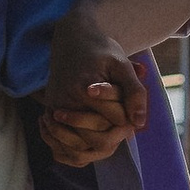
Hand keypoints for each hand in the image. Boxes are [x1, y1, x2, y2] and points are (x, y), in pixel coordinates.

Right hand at [39, 15, 148, 169]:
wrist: (71, 39)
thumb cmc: (100, 51)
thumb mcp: (121, 64)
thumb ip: (134, 92)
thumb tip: (140, 123)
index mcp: (85, 89)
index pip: (115, 119)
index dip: (128, 119)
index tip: (132, 113)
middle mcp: (66, 101)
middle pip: (96, 138)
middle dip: (114, 136)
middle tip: (124, 128)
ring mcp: (55, 108)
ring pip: (78, 146)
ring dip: (97, 145)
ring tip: (109, 133)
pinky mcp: (49, 112)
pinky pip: (61, 144)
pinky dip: (77, 149)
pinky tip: (91, 139)